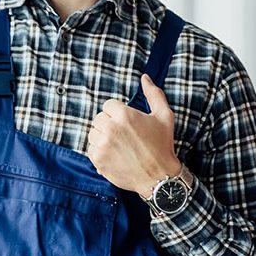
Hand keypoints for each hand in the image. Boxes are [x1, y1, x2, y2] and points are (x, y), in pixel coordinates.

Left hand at [87, 74, 180, 195]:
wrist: (159, 177)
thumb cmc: (162, 146)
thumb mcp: (164, 116)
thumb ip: (153, 94)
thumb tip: (144, 78)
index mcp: (124, 115)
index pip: (108, 105)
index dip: (118, 113)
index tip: (127, 123)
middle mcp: (110, 128)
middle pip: (99, 118)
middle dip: (109, 124)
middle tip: (124, 135)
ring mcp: (102, 145)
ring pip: (92, 133)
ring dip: (102, 137)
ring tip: (118, 145)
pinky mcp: (98, 160)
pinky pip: (90, 148)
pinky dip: (98, 151)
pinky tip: (113, 154)